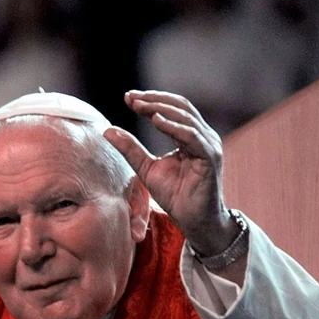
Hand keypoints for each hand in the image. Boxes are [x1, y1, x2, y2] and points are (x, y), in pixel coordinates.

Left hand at [103, 90, 238, 255]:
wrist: (194, 221)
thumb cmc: (175, 195)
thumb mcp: (146, 168)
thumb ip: (130, 149)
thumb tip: (108, 130)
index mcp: (190, 135)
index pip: (171, 109)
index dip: (150, 100)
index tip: (128, 98)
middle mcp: (203, 136)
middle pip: (179, 107)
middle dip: (153, 100)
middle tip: (131, 98)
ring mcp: (209, 145)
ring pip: (185, 117)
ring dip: (160, 109)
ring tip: (139, 106)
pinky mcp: (210, 157)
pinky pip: (191, 137)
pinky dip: (173, 127)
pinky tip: (156, 121)